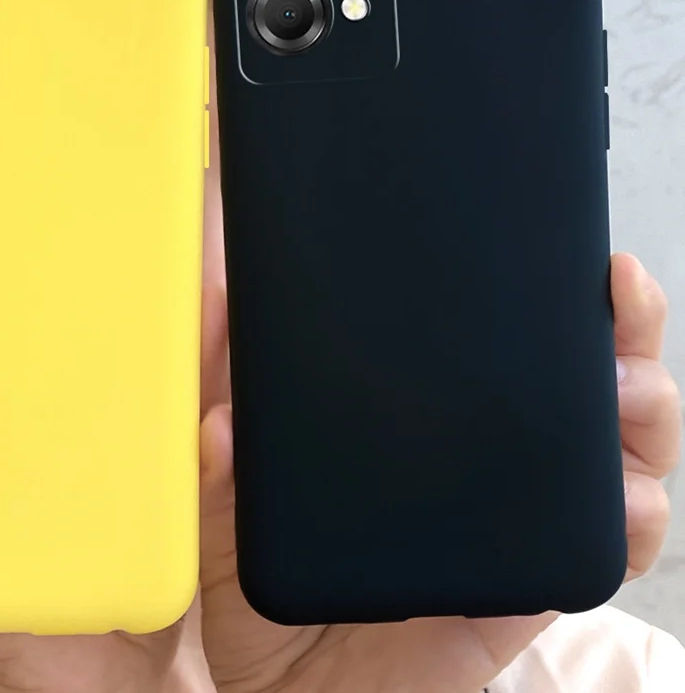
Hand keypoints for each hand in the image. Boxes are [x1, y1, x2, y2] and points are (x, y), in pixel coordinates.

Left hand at [197, 253, 680, 692]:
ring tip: (627, 389)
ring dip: (640, 412)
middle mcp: (475, 467)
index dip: (532, 298)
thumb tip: (219, 375)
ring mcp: (507, 524)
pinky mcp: (526, 588)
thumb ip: (223, 455)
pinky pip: (599, 551)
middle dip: (618, 334)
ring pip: (609, 455)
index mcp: (414, 432)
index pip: (484, 349)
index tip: (555, 253)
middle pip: (570, 386)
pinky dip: (630, 520)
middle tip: (620, 292)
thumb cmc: (267, 606)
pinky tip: (624, 498)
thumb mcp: (227, 513)